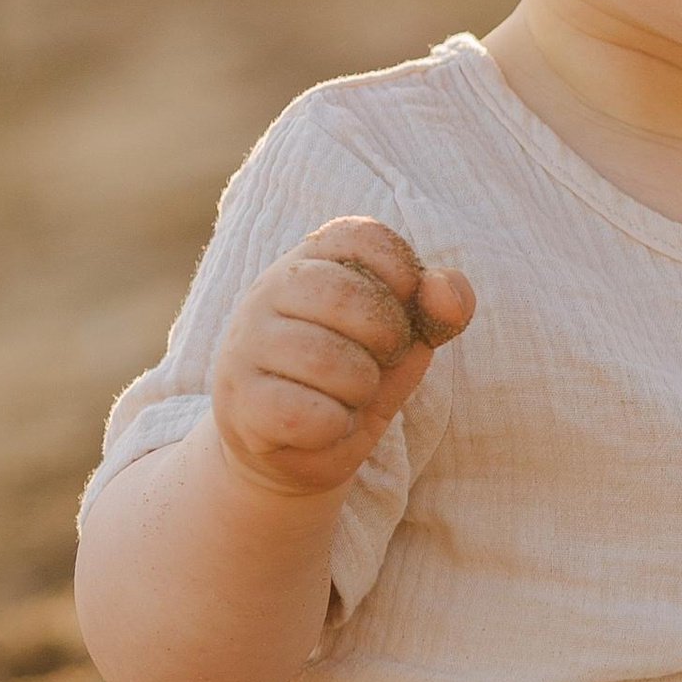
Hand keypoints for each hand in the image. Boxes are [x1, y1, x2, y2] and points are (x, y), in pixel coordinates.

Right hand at [209, 218, 473, 500]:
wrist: (302, 446)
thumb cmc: (360, 372)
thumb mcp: (412, 335)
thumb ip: (443, 305)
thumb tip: (442, 289)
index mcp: (314, 257)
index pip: (363, 235)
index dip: (403, 274)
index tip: (404, 310)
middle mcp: (269, 289)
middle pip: (344, 295)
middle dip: (387, 337)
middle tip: (381, 360)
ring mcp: (246, 344)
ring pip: (324, 359)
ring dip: (361, 388)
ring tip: (350, 394)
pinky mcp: (238, 402)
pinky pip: (302, 414)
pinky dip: (334, 426)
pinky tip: (326, 424)